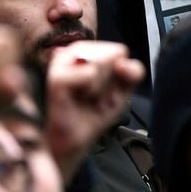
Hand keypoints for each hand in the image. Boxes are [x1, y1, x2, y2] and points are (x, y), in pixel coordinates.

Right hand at [44, 41, 144, 178]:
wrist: (75, 140)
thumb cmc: (94, 113)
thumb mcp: (122, 90)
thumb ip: (133, 73)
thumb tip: (125, 63)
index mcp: (89, 51)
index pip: (120, 51)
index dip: (119, 75)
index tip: (107, 90)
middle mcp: (75, 51)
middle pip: (113, 54)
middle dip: (110, 82)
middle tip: (96, 96)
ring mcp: (63, 61)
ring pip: (102, 62)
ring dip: (100, 87)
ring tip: (87, 97)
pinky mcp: (57, 76)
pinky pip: (90, 73)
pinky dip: (91, 90)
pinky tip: (79, 97)